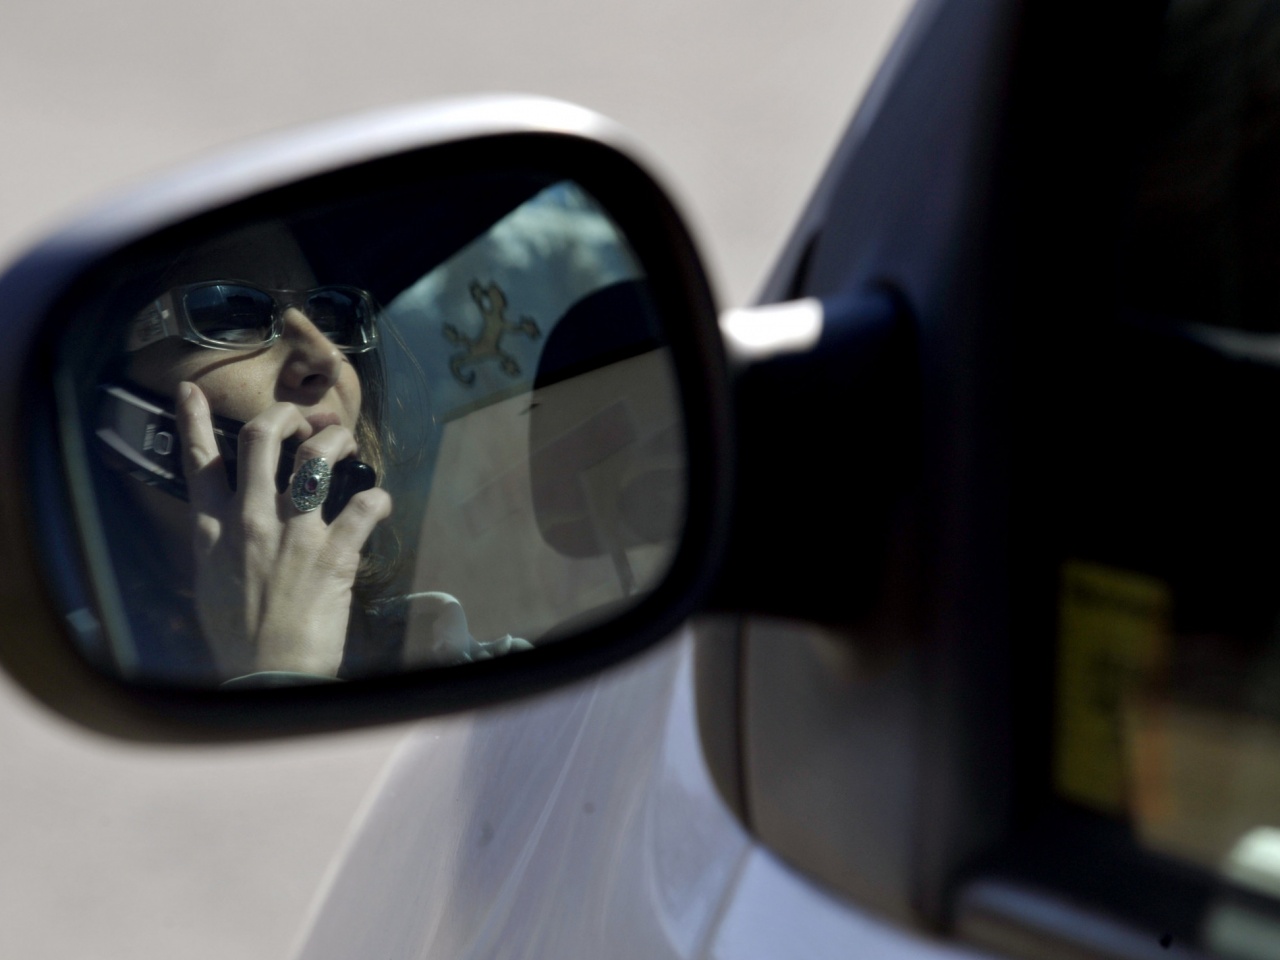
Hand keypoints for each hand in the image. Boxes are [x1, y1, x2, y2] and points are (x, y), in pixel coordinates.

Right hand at [175, 381, 391, 677]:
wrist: (267, 677)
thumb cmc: (237, 638)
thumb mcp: (209, 582)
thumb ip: (218, 543)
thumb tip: (228, 522)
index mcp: (212, 529)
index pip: (199, 461)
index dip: (193, 419)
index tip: (191, 391)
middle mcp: (251, 520)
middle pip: (261, 438)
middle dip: (284, 414)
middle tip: (302, 418)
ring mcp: (294, 532)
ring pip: (316, 456)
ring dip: (336, 439)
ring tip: (345, 444)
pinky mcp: (335, 552)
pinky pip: (365, 504)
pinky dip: (377, 497)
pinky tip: (378, 501)